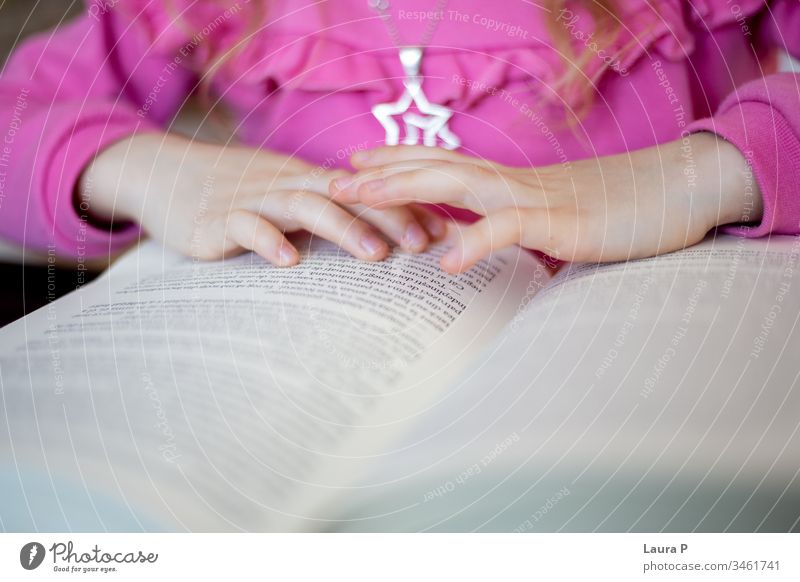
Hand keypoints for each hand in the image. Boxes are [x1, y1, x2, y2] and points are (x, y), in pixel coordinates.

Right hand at [78, 132, 444, 265]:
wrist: (164, 173)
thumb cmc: (236, 192)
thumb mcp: (286, 197)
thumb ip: (327, 216)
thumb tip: (379, 241)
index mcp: (308, 181)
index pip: (366, 192)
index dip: (404, 208)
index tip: (442, 232)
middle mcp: (288, 185)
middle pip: (346, 194)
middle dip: (389, 216)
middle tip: (423, 244)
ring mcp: (254, 200)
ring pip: (306, 206)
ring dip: (343, 228)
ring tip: (374, 254)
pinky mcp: (218, 220)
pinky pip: (246, 226)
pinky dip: (267, 240)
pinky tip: (287, 261)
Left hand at [329, 134, 762, 272]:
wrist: (677, 189)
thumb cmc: (615, 208)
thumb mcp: (552, 220)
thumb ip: (512, 228)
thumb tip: (475, 244)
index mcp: (509, 183)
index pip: (443, 165)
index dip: (398, 162)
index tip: (358, 165)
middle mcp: (512, 182)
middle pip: (436, 167)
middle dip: (382, 172)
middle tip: (334, 178)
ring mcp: (534, 198)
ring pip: (459, 184)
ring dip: (407, 188)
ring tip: (362, 197)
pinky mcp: (561, 223)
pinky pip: (511, 228)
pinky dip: (476, 241)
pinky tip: (445, 261)